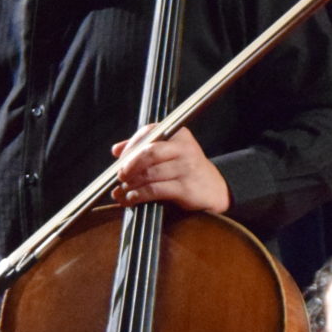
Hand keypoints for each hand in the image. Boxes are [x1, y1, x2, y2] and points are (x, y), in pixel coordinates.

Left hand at [111, 127, 229, 213]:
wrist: (215, 189)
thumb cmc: (187, 170)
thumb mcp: (170, 153)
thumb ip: (144, 148)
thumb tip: (116, 150)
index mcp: (178, 135)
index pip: (149, 133)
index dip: (130, 146)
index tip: (119, 159)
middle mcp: (184, 148)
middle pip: (148, 153)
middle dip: (129, 165)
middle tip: (119, 176)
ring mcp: (186, 168)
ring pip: (150, 173)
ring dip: (131, 183)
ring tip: (122, 190)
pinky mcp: (186, 188)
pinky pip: (155, 190)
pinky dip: (139, 195)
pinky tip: (132, 198)